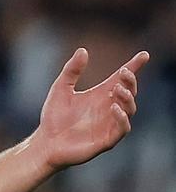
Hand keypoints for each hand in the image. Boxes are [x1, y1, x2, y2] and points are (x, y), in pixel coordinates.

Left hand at [35, 48, 149, 169]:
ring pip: (129, 110)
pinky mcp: (107, 139)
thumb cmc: (54, 115)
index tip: (143, 55)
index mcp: (99, 95)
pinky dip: (122, 118)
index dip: (133, 67)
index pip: (120, 79)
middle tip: (124, 73)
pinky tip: (114, 108)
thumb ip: (72, 70)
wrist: (46, 141)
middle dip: (130, 82)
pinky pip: (122, 129)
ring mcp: (109, 124)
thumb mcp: (61, 87)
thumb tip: (83, 50)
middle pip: (128, 93)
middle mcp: (108, 108)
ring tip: (118, 89)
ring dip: (127, 98)